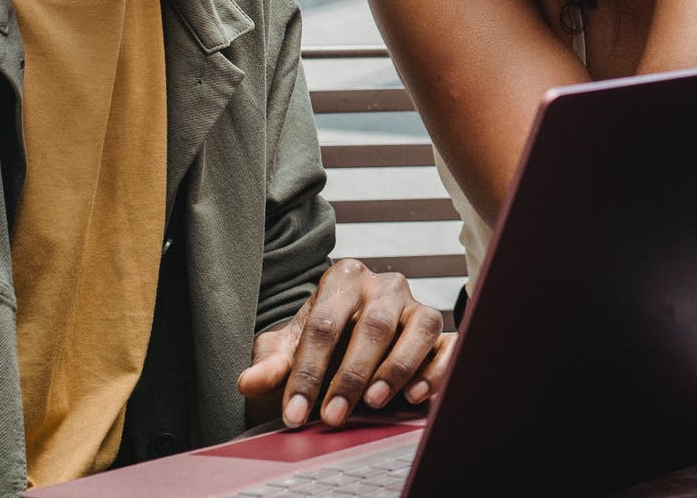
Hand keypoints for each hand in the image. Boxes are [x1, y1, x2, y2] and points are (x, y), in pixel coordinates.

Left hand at [236, 260, 448, 427]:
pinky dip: (436, 368)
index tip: (294, 413)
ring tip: (374, 402)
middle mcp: (384, 285)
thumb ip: (271, 363)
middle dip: (350, 376)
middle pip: (372, 326)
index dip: (307, 372)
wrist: (352, 336)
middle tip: (332, 417)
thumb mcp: (289, 348)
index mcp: (342, 279)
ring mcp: (416, 304)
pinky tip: (417, 394)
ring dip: (397, 368)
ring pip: (418, 327)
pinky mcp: (440, 329)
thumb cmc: (320, 341)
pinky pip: (448, 343)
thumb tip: (249, 383)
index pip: (323, 325)